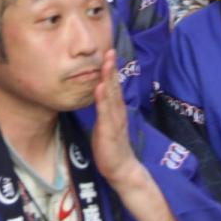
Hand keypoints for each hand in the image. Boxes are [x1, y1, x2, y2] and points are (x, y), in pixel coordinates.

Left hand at [90, 48, 141, 189]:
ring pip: (112, 97)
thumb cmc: (112, 146)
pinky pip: (105, 113)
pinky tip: (99, 88)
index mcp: (116, 109)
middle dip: (112, 68)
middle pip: (115, 87)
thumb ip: (104, 109)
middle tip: (110, 51)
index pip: (114, 86)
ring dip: (109, 79)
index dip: (111, 69)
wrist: (122, 169)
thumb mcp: (106, 123)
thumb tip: (98, 94)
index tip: (109, 52)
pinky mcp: (109, 131)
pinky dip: (102, 100)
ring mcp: (115, 121)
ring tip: (106, 63)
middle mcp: (118, 112)